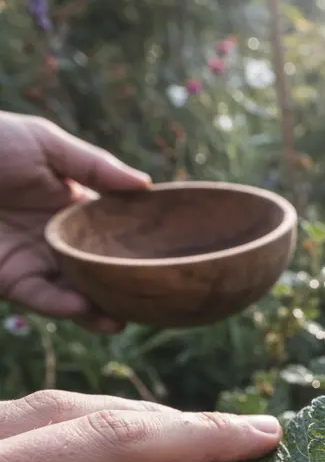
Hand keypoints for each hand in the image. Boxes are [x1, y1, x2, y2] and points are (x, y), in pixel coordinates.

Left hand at [0, 112, 151, 331]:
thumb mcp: (44, 143)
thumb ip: (96, 166)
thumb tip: (148, 186)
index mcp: (70, 205)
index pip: (115, 231)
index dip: (142, 244)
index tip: (173, 255)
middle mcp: (56, 237)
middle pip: (102, 268)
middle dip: (128, 285)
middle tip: (158, 298)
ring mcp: (34, 260)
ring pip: (77, 291)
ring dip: (102, 308)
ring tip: (126, 318)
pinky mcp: (9, 279)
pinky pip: (43, 298)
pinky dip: (65, 306)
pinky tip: (86, 309)